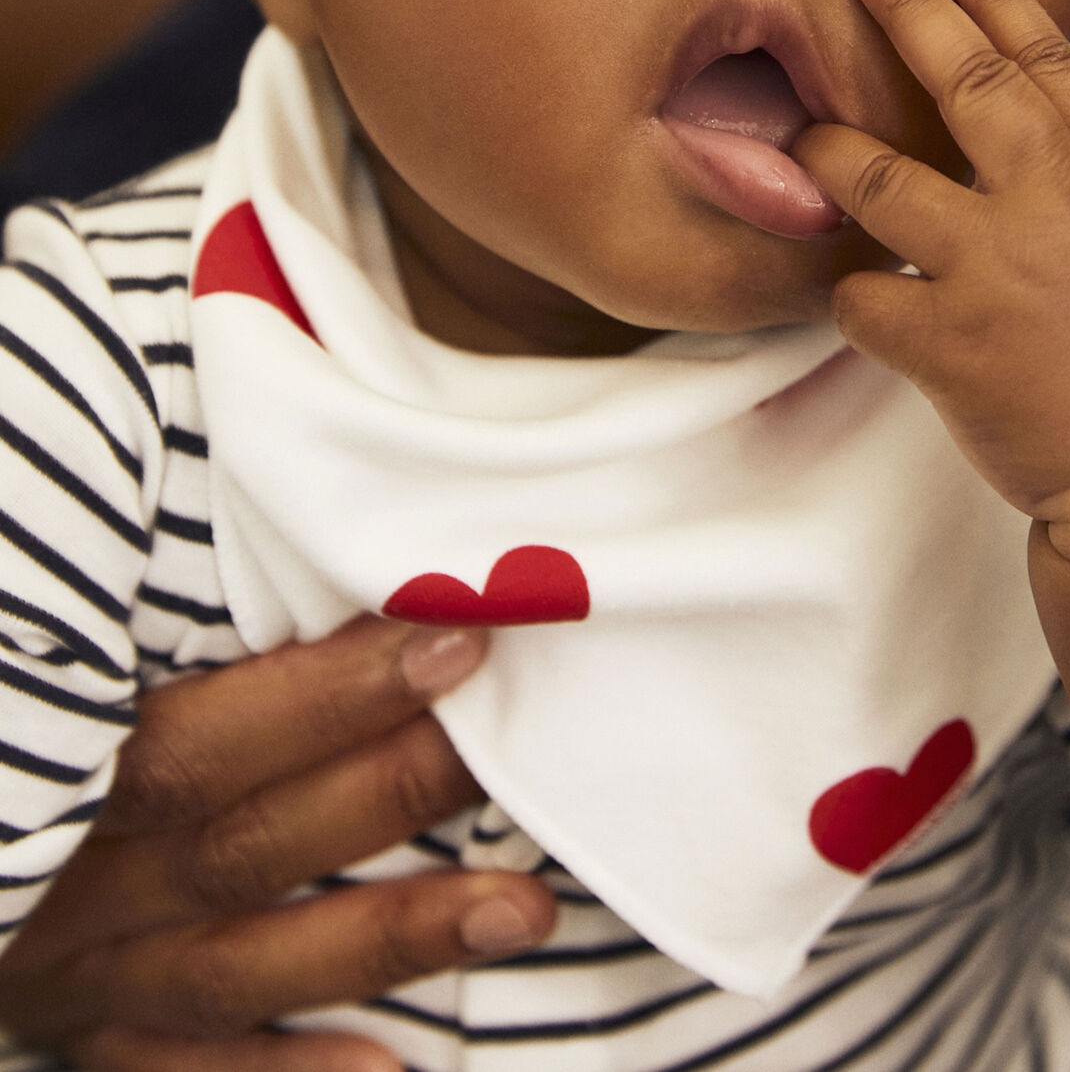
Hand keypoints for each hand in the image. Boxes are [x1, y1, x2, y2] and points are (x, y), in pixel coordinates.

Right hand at [0, 615, 555, 1070]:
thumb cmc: (45, 720)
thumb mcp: (68, 670)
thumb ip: (170, 632)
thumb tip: (336, 550)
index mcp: (66, 771)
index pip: (200, 739)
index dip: (331, 693)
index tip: (459, 638)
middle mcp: (79, 883)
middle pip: (246, 841)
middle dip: (388, 790)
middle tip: (507, 748)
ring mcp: (91, 975)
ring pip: (244, 961)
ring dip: (389, 936)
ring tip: (522, 909)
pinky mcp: (99, 1041)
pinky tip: (398, 1069)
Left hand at [793, 0, 1069, 528]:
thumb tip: (1052, 111)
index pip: (1053, 61)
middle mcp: (1058, 209)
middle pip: (969, 85)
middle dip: (910, 8)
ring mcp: (1000, 276)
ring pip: (886, 182)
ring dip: (834, 149)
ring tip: (800, 128)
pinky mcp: (951, 348)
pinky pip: (863, 299)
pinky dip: (848, 292)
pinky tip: (844, 291)